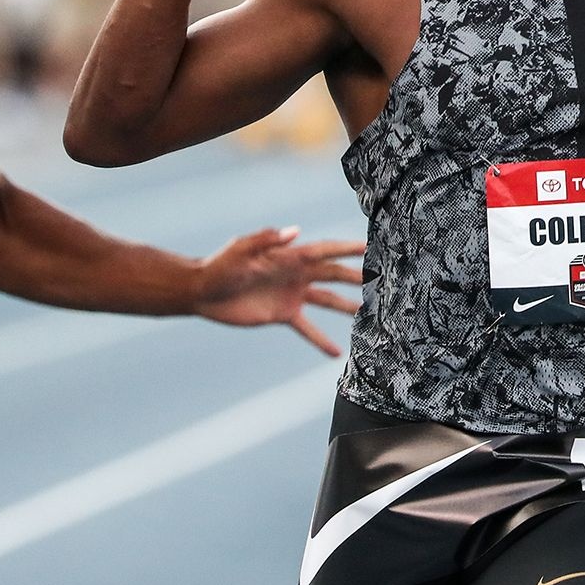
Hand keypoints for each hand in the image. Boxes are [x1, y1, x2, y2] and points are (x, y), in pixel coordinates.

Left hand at [191, 226, 365, 356]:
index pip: (326, 251)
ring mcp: (292, 294)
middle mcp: (297, 274)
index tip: (371, 248)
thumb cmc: (219, 266)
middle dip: (358, 277)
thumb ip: (266, 239)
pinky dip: (321, 340)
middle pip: (334, 275)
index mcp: (290, 256)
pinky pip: (307, 328)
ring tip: (369, 315)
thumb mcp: (240, 250)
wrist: (202, 292)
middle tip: (383, 281)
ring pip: (328, 300)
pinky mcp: (283, 314)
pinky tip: (336, 354)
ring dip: (347, 306)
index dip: (348, 249)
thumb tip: (295, 230)